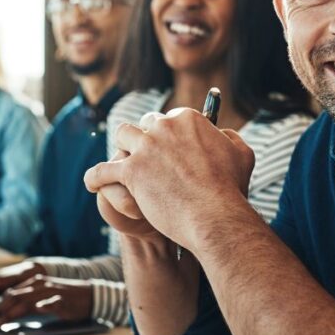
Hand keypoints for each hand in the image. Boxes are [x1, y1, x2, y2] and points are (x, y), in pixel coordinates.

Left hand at [0, 275, 92, 327]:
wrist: (90, 295)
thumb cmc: (65, 300)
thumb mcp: (43, 298)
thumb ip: (27, 302)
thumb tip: (7, 313)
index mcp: (33, 284)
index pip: (10, 294)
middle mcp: (40, 285)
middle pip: (15, 297)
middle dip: (0, 312)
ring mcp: (51, 292)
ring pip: (28, 301)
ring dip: (13, 312)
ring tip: (2, 323)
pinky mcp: (63, 300)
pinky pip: (53, 303)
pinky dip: (45, 306)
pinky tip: (40, 309)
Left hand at [84, 109, 254, 248]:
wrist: (214, 216)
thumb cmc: (231, 190)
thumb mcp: (241, 154)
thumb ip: (230, 138)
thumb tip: (223, 133)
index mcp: (188, 119)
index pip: (169, 118)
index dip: (166, 133)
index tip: (165, 145)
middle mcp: (164, 127)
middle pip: (144, 125)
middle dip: (144, 138)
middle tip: (143, 156)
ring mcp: (145, 148)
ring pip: (122, 137)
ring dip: (121, 148)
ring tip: (117, 163)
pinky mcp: (131, 171)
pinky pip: (103, 170)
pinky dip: (96, 176)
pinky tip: (93, 182)